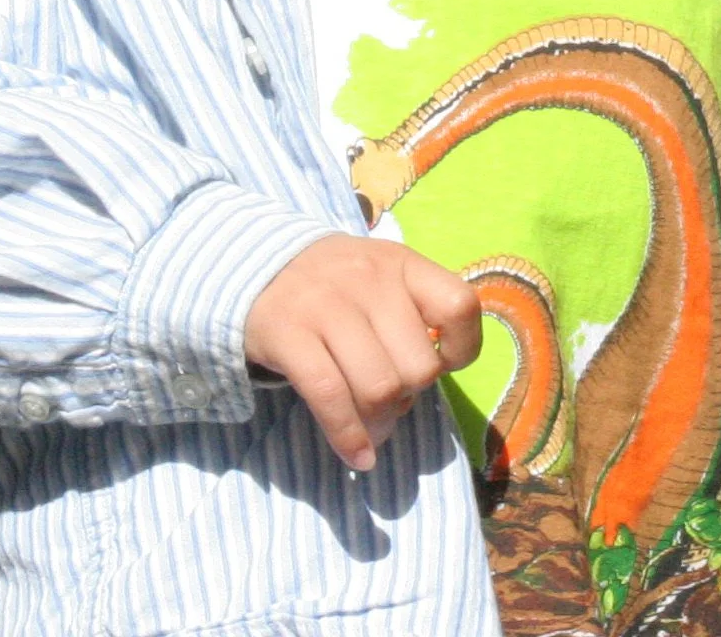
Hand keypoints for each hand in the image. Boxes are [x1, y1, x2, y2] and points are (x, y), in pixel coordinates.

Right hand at [243, 236, 481, 470]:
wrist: (259, 266)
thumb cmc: (337, 285)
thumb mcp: (382, 280)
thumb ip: (410, 321)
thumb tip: (412, 397)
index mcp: (403, 265)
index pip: (459, 307)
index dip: (461, 348)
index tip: (441, 362)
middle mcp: (370, 280)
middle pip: (418, 365)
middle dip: (411, 394)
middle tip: (392, 395)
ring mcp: (327, 306)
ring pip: (379, 387)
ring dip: (381, 422)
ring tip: (374, 427)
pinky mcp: (289, 335)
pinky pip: (330, 398)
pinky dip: (348, 437)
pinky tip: (358, 455)